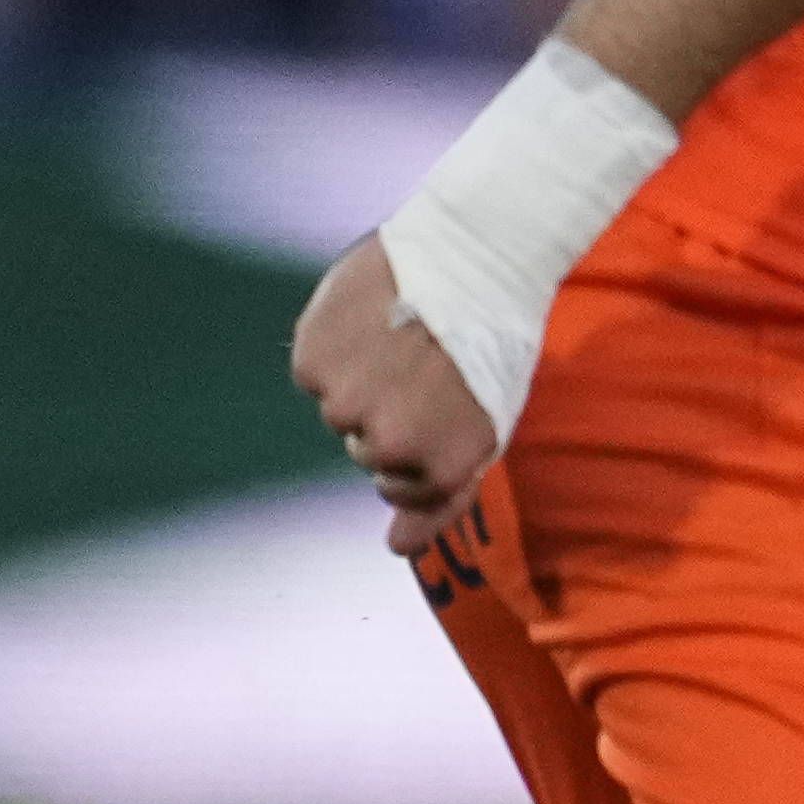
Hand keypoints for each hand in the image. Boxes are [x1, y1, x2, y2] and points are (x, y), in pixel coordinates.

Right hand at [289, 239, 495, 539]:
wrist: (478, 254)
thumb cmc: (492, 344)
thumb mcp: (486, 426)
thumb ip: (442, 496)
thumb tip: (396, 550)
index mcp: (439, 465)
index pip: (397, 490)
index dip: (418, 449)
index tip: (437, 410)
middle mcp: (386, 443)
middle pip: (365, 449)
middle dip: (391, 414)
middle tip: (428, 366)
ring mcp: (343, 402)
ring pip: (337, 409)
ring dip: (361, 380)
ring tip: (403, 337)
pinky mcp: (311, 359)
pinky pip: (314, 370)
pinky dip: (336, 348)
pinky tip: (373, 319)